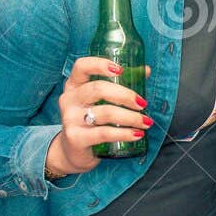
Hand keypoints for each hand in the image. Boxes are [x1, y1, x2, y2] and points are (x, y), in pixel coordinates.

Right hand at [46, 57, 151, 175]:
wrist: (73, 151)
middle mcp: (69, 99)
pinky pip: (104, 133)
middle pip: (98, 89)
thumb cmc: (91, 121)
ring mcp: (70, 118)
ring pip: (105, 112)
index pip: (81, 67)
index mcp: (74, 85)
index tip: (120, 70)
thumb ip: (121, 84)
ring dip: (131, 117)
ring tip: (145, 122)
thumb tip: (145, 70)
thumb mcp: (101, 101)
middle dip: (126, 95)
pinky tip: (137, 134)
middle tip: (143, 104)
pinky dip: (124, 133)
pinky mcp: (75, 137)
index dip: (100, 64)